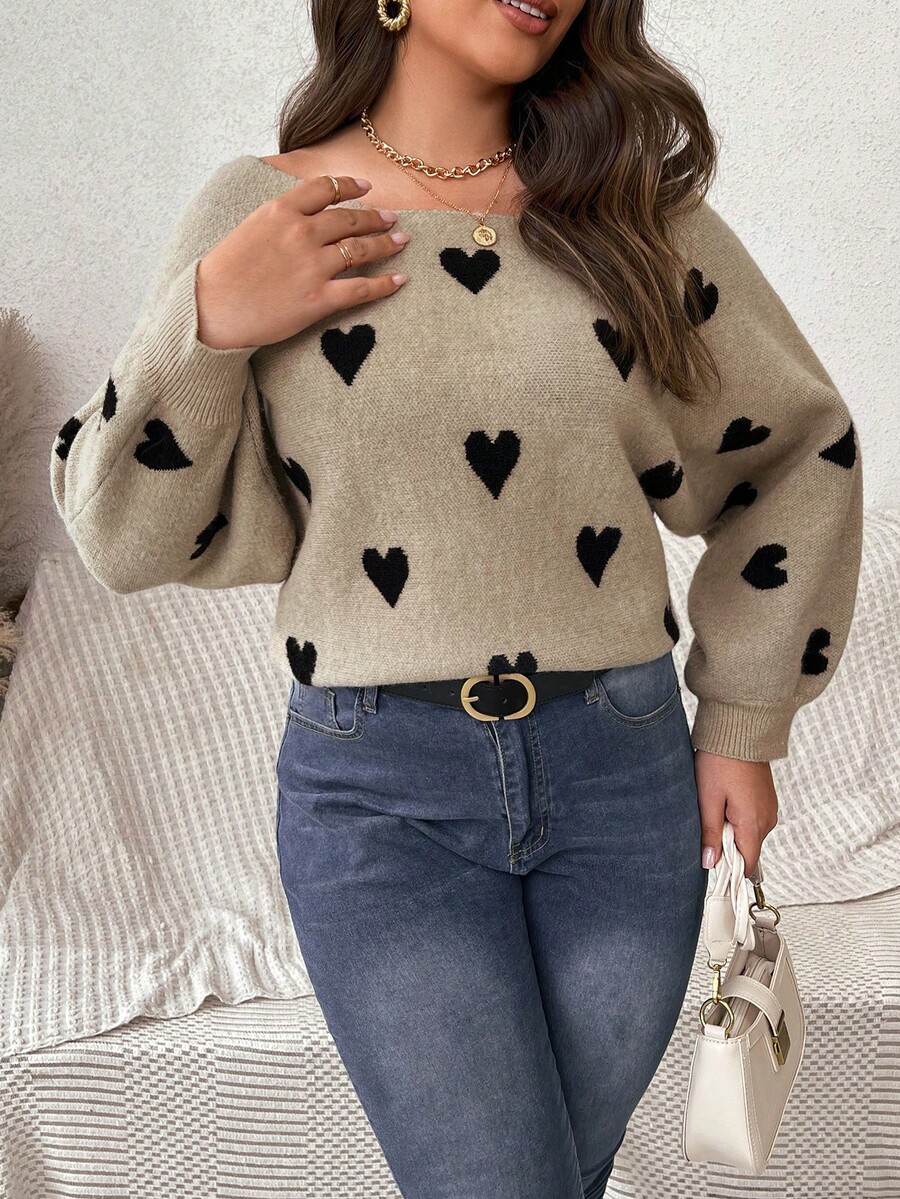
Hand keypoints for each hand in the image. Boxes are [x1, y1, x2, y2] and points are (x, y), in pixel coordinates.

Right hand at [194, 175, 409, 349]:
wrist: (211, 310)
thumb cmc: (223, 274)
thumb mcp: (248, 228)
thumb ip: (279, 219)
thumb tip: (301, 215)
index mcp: (281, 211)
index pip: (325, 189)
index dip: (350, 186)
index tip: (366, 189)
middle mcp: (302, 233)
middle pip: (350, 219)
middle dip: (375, 218)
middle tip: (390, 219)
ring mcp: (313, 266)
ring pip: (361, 250)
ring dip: (386, 244)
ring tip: (401, 241)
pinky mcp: (320, 299)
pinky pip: (362, 289)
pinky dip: (386, 284)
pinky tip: (401, 280)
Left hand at [694, 750, 778, 877]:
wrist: (739, 730)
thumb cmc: (721, 761)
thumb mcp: (708, 799)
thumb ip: (710, 833)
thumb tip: (710, 863)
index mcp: (754, 823)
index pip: (748, 864)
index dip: (730, 870)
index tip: (712, 865)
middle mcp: (767, 819)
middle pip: (748, 849)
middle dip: (727, 846)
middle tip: (707, 823)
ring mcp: (769, 808)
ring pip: (749, 834)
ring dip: (731, 829)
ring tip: (715, 806)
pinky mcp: (766, 799)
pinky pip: (752, 819)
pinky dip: (737, 817)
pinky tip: (723, 799)